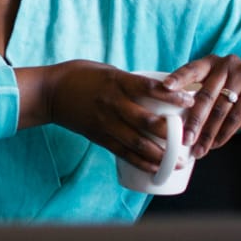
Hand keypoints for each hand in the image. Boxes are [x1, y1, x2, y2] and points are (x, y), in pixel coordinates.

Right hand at [18, 61, 197, 176]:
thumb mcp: (109, 70)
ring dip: (160, 155)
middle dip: (171, 134)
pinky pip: (122, 153)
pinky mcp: (98, 137)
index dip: (172, 97)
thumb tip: (159, 91)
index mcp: (117, 82)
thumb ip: (131, 82)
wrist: (49, 93)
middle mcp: (113, 104)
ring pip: (136, 143)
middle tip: (190, 140)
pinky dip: (141, 162)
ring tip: (178, 163)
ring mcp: (105, 123)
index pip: (149, 89)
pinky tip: (156, 169)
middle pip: (147, 122)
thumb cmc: (80, 76)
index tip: (191, 102)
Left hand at [161, 56, 240, 155]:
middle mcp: (228, 64)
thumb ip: (195, 98)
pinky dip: (224, 134)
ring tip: (198, 150)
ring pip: (220, 109)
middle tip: (184, 140)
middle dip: (194, 121)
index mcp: (210, 62)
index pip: (192, 69)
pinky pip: (236, 117)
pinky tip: (215, 145)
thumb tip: (167, 122)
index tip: (165, 88)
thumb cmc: (229, 100)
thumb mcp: (212, 93)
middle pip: (206, 95)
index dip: (178, 78)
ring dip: (208, 133)